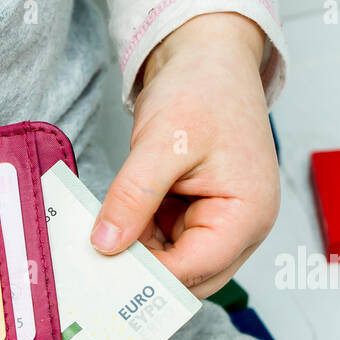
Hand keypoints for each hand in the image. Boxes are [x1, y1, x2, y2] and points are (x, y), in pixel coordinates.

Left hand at [90, 13, 278, 297]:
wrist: (207, 60)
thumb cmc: (203, 91)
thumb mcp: (162, 143)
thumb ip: (134, 196)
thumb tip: (106, 245)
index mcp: (247, 216)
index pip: (195, 270)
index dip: (149, 279)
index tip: (103, 278)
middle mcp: (240, 229)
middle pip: (187, 280)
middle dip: (142, 277)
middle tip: (92, 274)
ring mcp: (217, 226)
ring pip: (170, 267)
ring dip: (135, 260)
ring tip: (94, 252)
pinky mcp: (194, 218)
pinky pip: (162, 245)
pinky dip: (135, 242)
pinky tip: (107, 233)